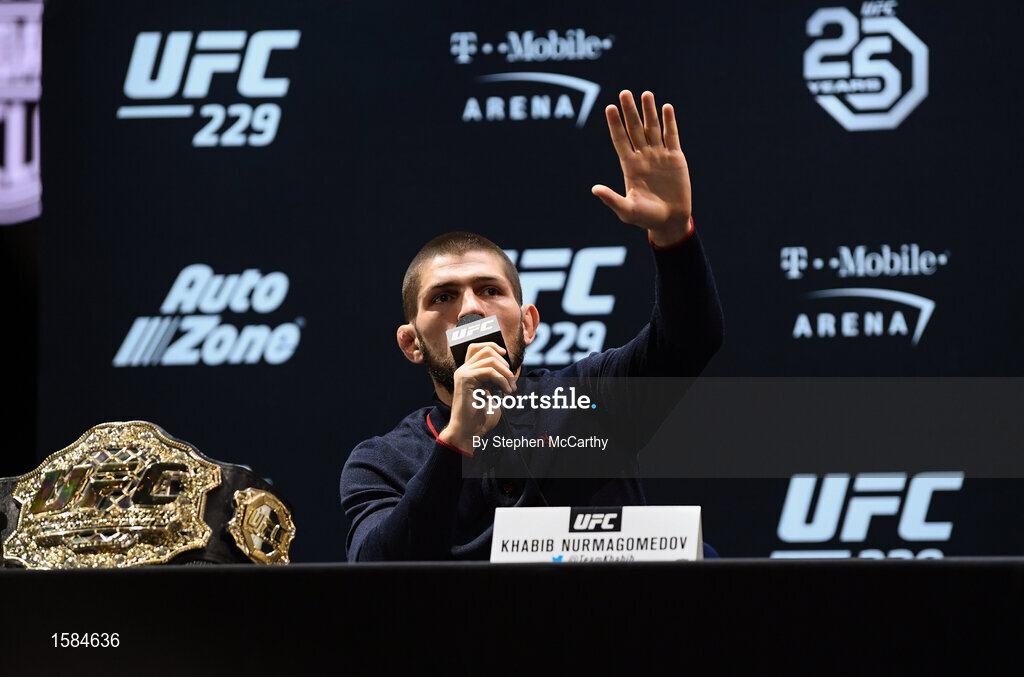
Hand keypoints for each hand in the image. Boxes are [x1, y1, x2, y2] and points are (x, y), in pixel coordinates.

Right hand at [439, 342, 516, 453]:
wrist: (469, 432)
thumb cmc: (481, 418)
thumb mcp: (495, 396)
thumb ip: (500, 382)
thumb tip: (514, 370)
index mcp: (469, 372)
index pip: (478, 347)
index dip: (493, 347)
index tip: (506, 357)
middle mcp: (464, 370)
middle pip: (486, 350)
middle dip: (505, 364)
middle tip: (512, 382)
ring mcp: (463, 373)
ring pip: (490, 360)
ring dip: (506, 373)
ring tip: (511, 389)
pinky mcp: (465, 379)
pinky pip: (489, 371)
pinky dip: (502, 380)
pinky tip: (507, 392)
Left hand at [592, 90, 692, 245]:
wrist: (670, 221)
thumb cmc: (646, 218)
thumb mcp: (627, 211)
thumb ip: (612, 199)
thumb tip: (595, 189)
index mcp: (629, 166)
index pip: (620, 140)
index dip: (615, 124)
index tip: (609, 108)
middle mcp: (643, 157)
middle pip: (635, 129)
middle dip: (630, 111)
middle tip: (624, 93)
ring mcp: (659, 156)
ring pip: (653, 128)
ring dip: (649, 111)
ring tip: (646, 94)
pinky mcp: (675, 158)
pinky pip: (671, 136)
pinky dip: (669, 122)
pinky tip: (666, 107)